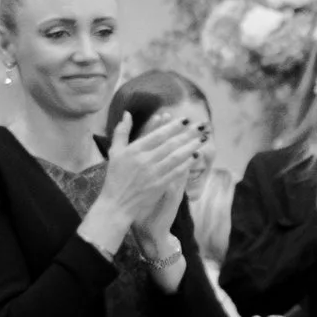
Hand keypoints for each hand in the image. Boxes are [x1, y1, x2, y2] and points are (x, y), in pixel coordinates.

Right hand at [101, 108, 201, 232]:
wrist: (117, 203)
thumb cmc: (115, 176)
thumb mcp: (114, 152)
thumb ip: (121, 132)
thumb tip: (127, 113)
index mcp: (134, 150)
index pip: (157, 135)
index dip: (173, 126)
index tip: (185, 119)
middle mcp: (145, 160)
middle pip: (170, 144)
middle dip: (187, 134)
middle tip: (201, 126)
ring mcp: (153, 173)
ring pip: (176, 157)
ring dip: (191, 147)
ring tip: (202, 139)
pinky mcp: (160, 185)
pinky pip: (176, 172)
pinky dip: (187, 164)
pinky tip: (196, 157)